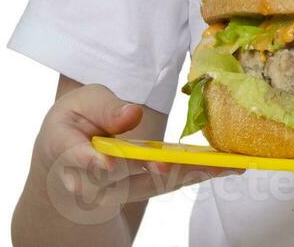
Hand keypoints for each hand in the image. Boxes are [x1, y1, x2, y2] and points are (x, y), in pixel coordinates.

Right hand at [34, 83, 244, 213]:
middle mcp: (92, 180)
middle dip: (149, 171)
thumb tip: (132, 115)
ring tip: (222, 165)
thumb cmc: (76, 120)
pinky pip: (169, 184)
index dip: (91, 164)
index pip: (78, 160)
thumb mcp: (82, 102)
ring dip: (189, 174)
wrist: (68, 151)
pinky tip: (226, 167)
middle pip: (122, 177)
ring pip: (154, 184)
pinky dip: (197, 174)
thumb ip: (105, 109)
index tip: (106, 165)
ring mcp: (118, 191)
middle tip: (169, 165)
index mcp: (67, 151)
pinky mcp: (141, 190)